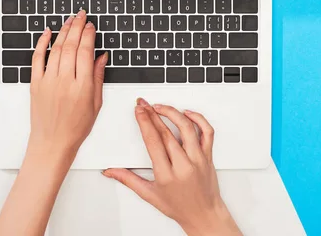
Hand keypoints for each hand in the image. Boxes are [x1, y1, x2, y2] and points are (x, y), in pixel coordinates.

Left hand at [29, 10, 107, 157]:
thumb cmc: (75, 127)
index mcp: (82, 87)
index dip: (89, 35)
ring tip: (70, 20)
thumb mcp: (96, 104)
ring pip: (56, 49)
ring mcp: (48, 81)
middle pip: (71, 46)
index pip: (85, 52)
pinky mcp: (35, 84)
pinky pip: (37, 58)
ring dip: (63, 31)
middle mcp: (64, 81)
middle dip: (77, 27)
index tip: (91, 26)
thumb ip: (99, 77)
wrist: (52, 142)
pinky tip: (47, 33)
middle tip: (81, 15)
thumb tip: (102, 56)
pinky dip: (42, 43)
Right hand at [103, 99, 241, 235]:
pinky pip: (207, 132)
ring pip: (187, 128)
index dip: (145, 122)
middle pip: (166, 132)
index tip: (139, 111)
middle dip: (152, 114)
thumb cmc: (180, 207)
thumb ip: (129, 180)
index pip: (153, 141)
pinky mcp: (208, 156)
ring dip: (172, 113)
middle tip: (144, 104)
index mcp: (167, 175)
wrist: (204, 215)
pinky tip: (188, 113)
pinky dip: (199, 119)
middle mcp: (184, 165)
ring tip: (161, 107)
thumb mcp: (150, 195)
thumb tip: (111, 172)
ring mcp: (198, 159)